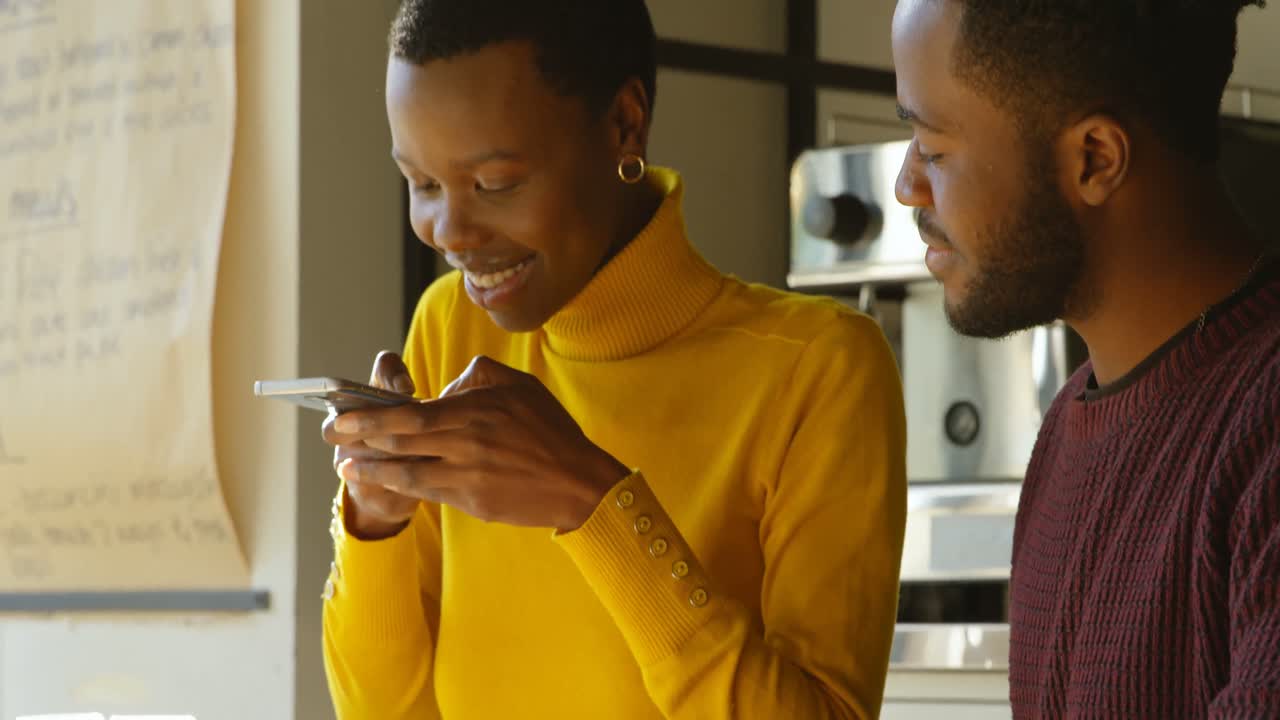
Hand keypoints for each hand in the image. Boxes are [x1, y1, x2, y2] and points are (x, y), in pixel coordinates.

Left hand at [328, 356, 629, 530]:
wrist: (578, 483)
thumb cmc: (551, 431)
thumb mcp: (521, 385)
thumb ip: (478, 374)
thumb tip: (446, 385)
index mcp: (475, 410)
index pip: (410, 413)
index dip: (371, 415)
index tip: (342, 411)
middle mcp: (466, 443)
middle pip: (399, 441)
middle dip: (357, 437)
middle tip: (329, 434)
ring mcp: (468, 476)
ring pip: (406, 470)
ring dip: (370, 467)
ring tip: (345, 464)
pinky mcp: (472, 501)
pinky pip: (427, 491)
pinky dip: (398, 485)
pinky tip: (381, 479)